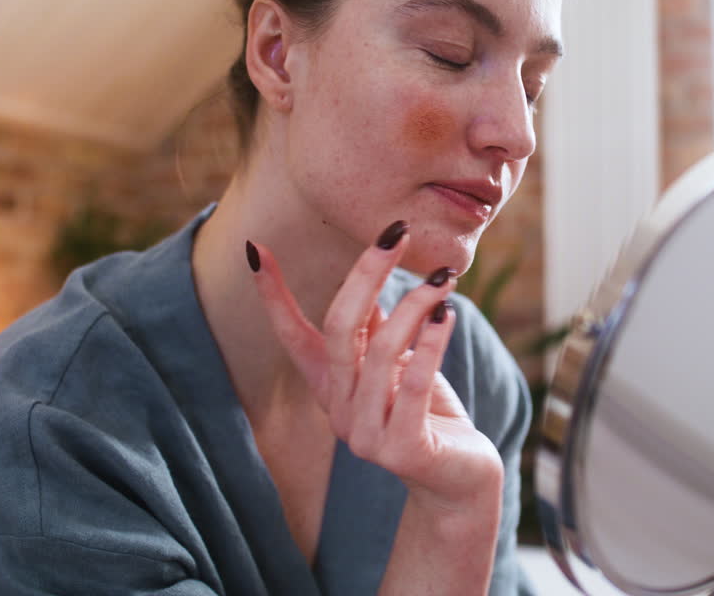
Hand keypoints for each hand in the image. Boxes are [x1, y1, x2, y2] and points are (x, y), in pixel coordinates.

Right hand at [246, 221, 503, 509]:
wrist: (459, 482)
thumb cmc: (428, 414)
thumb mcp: (398, 364)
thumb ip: (380, 327)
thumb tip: (371, 272)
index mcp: (332, 387)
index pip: (291, 335)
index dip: (273, 294)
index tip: (254, 247)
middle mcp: (339, 411)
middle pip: (340, 329)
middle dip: (367, 274)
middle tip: (396, 232)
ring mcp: (366, 435)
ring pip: (382, 351)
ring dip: (416, 305)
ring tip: (443, 278)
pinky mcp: (403, 450)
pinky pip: (413, 384)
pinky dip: (433, 344)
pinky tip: (449, 315)